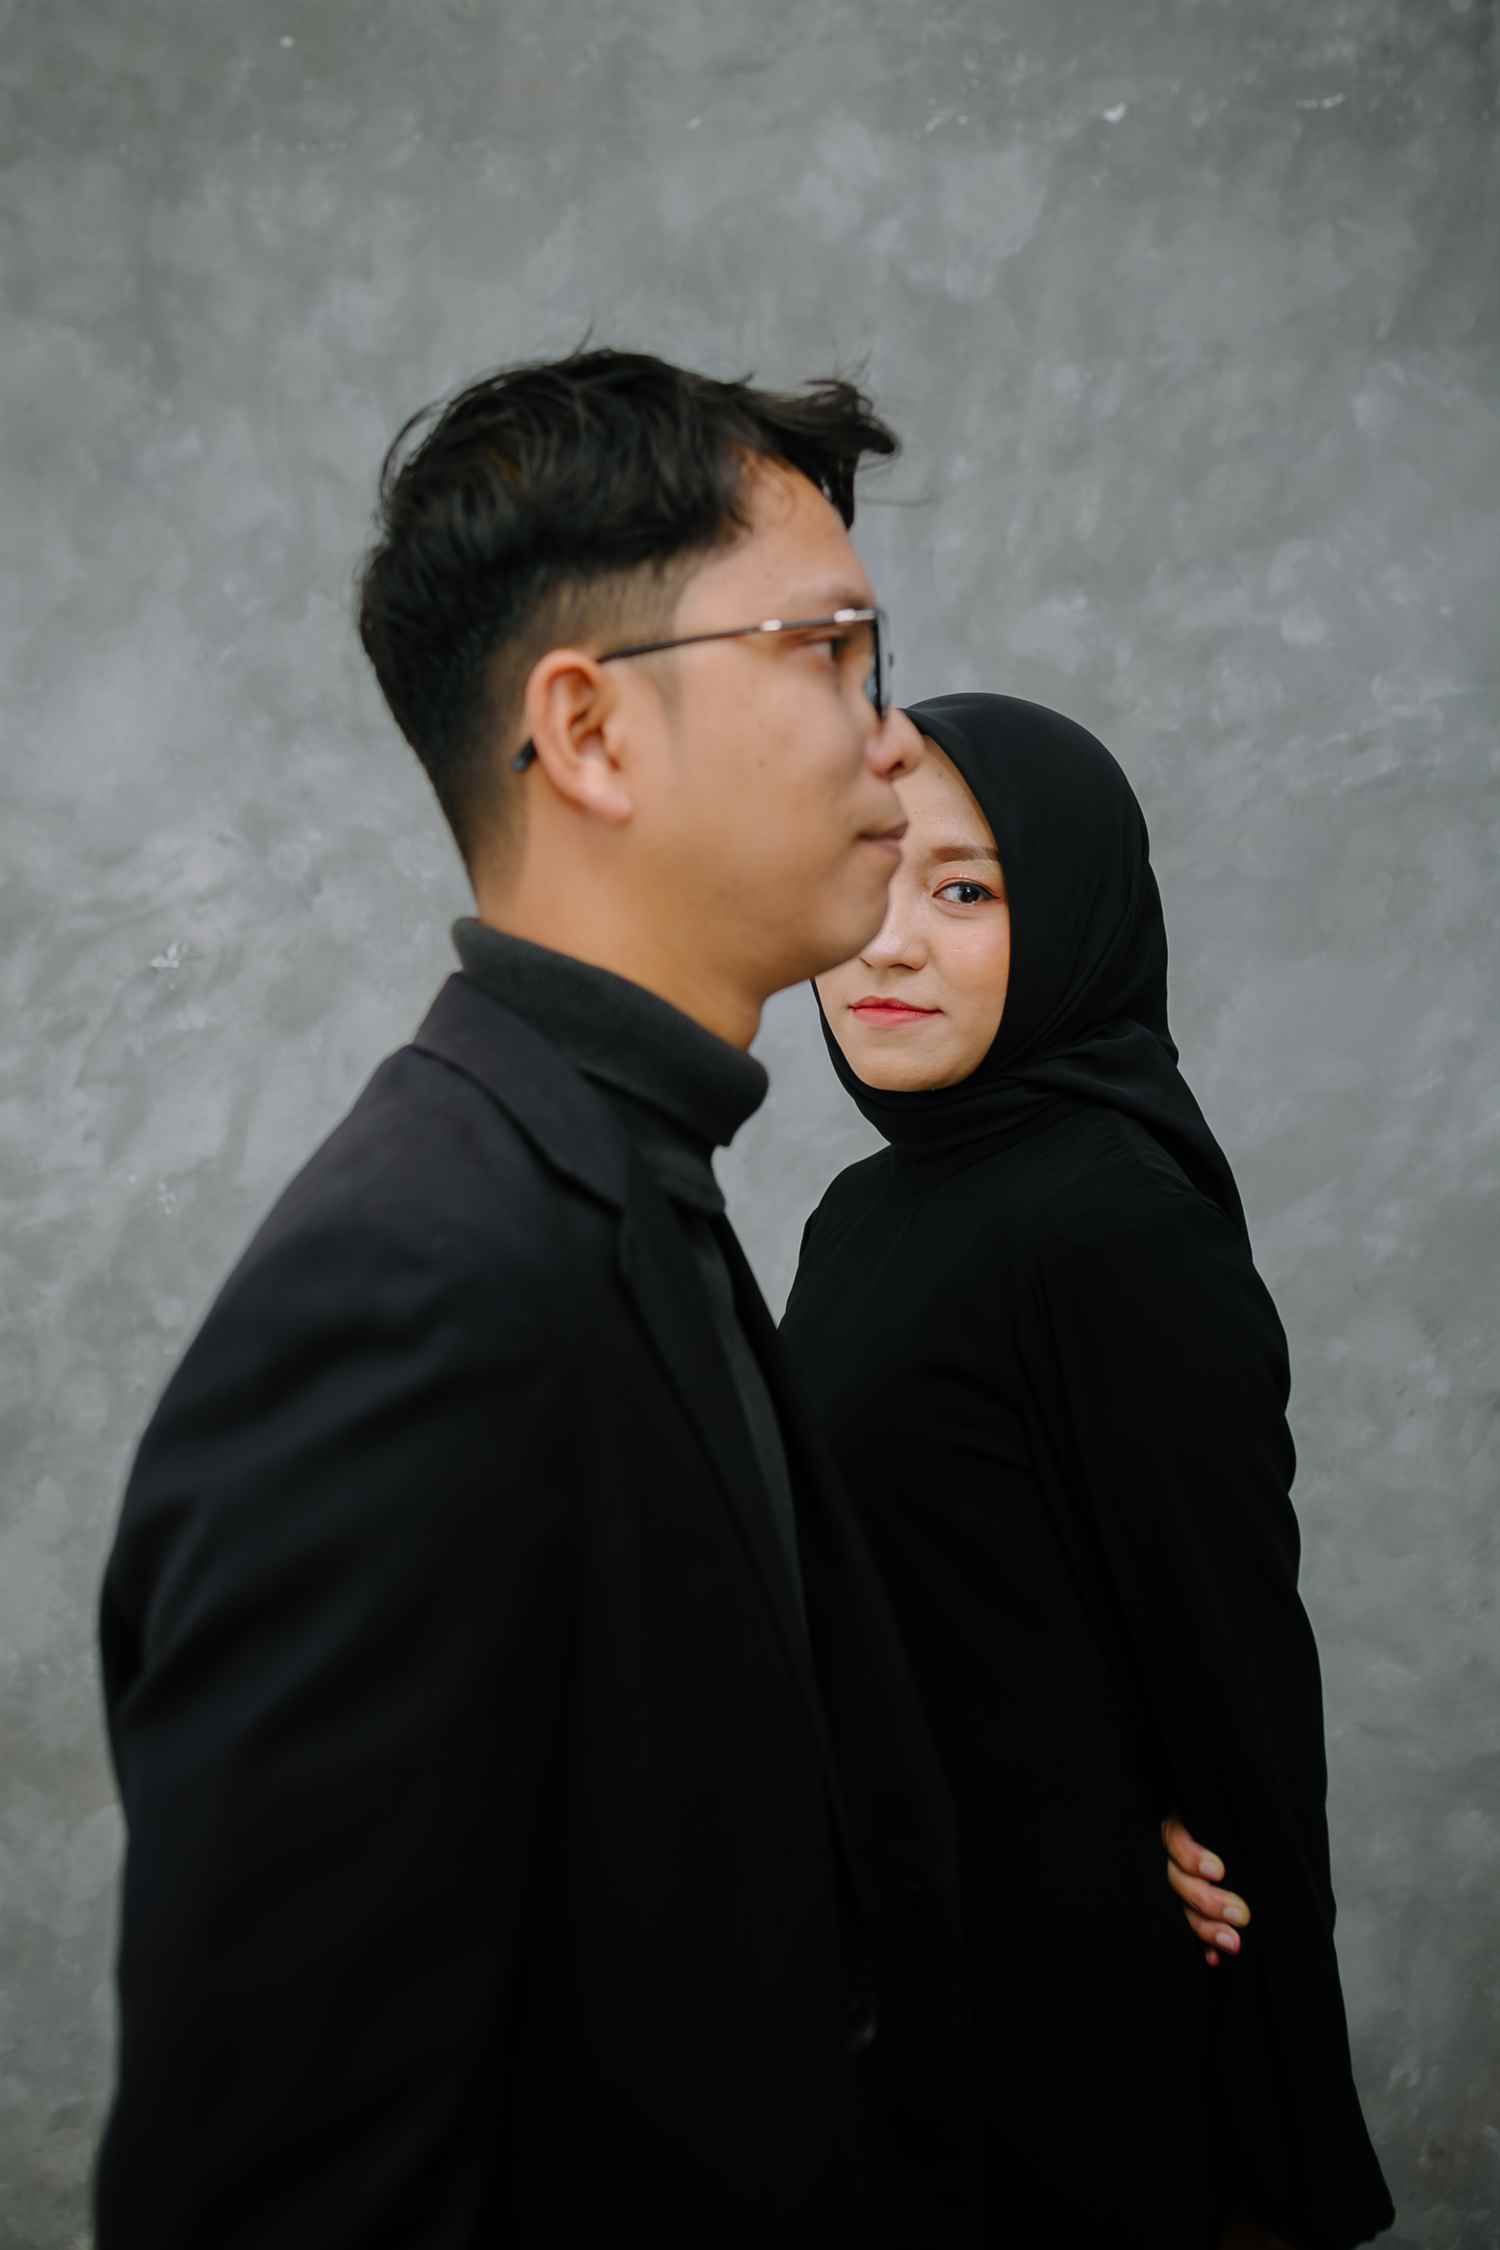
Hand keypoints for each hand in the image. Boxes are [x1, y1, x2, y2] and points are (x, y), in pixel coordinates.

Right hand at [1162, 1816, 1250, 1967]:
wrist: (1271, 1855)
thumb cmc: (1257, 1834)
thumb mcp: (1242, 1832)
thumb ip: (1241, 1836)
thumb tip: (1251, 1839)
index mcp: (1187, 1826)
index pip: (1176, 1838)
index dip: (1191, 1857)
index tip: (1218, 1872)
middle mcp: (1178, 1855)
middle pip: (1178, 1878)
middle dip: (1208, 1900)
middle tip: (1240, 1915)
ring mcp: (1183, 1883)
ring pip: (1183, 1906)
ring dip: (1207, 1927)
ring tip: (1233, 1942)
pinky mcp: (1191, 1910)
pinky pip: (1191, 1928)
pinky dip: (1204, 1944)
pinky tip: (1214, 1957)